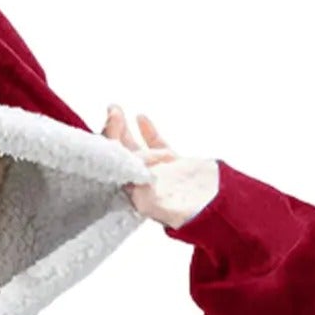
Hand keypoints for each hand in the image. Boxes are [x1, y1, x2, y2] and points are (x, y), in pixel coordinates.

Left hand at [102, 106, 218, 229]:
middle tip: (111, 110)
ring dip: (125, 130)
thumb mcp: (145, 187)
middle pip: (121, 154)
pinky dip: (148, 132)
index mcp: (130, 193)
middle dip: (113, 132)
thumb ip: (133, 168)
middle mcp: (141, 183)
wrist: (208, 203)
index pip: (111, 165)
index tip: (107, 123)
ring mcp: (157, 172)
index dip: (107, 144)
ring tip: (116, 110)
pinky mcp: (173, 163)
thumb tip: (121, 148)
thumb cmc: (175, 205)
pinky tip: (140, 118)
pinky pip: (156, 145)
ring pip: (136, 147)